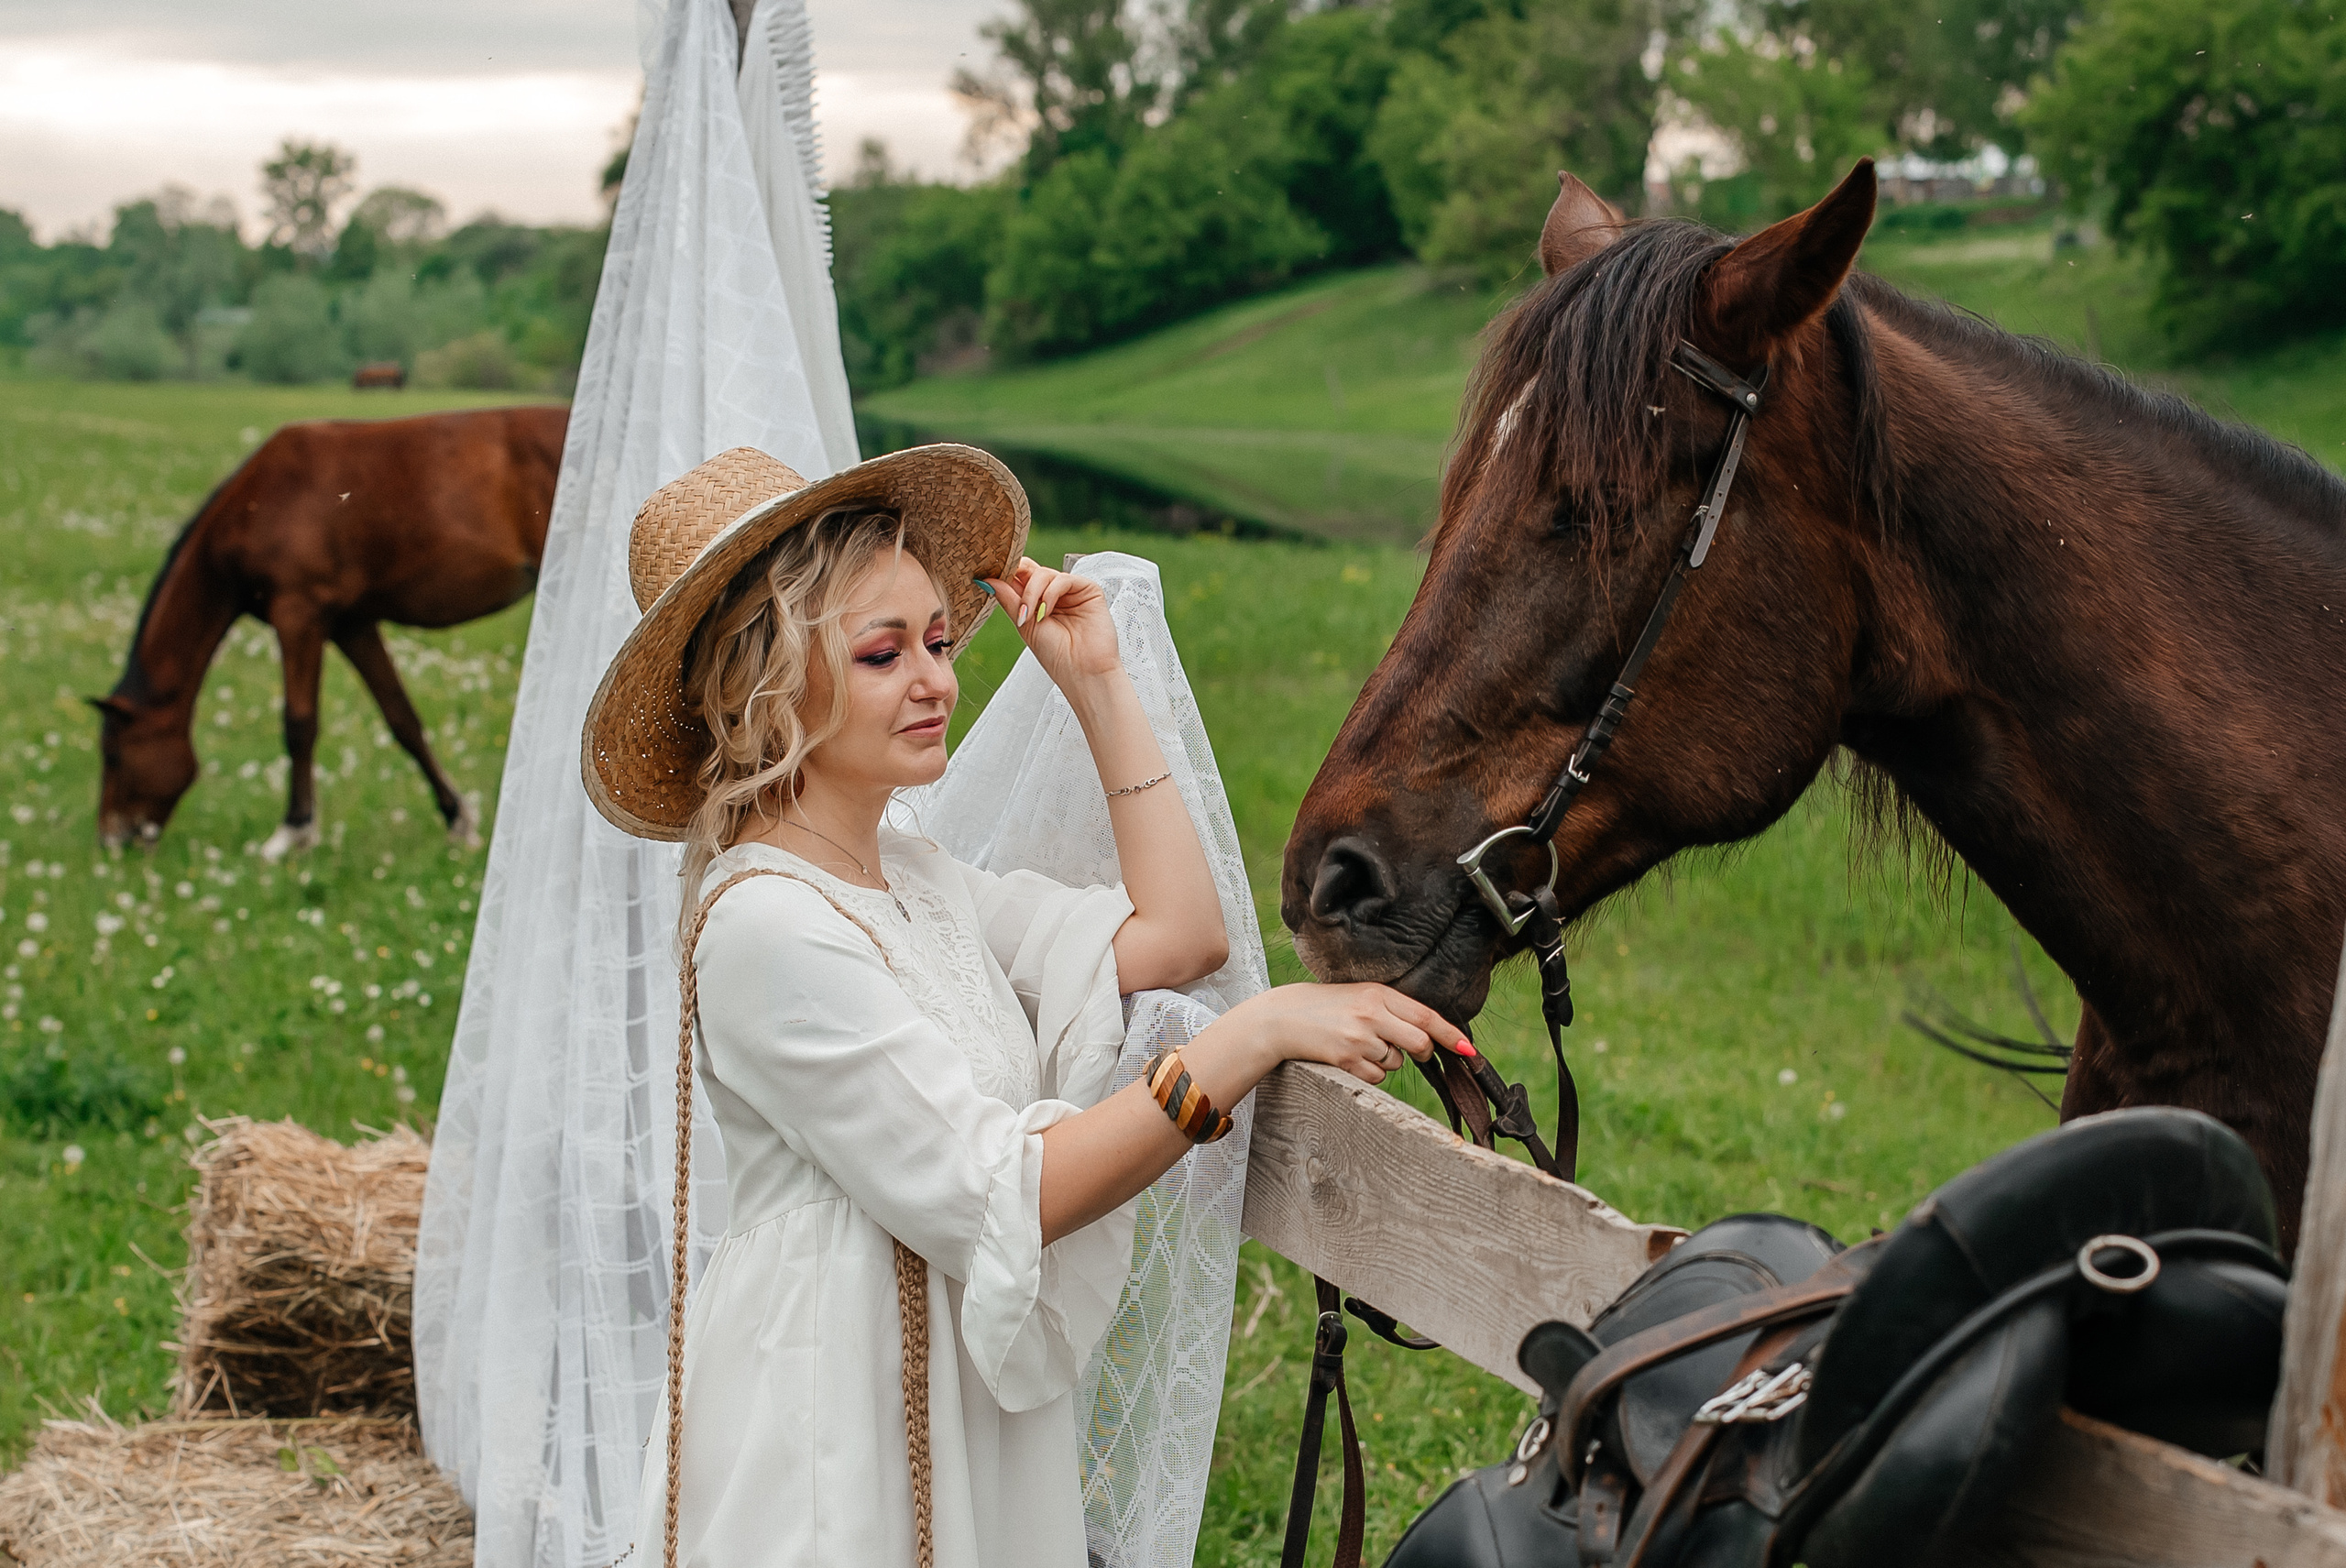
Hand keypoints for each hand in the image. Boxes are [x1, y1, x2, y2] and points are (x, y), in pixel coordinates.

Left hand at [977, 558, 1119, 686]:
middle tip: (1006, 588)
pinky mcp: (1088, 590)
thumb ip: (1009, 600)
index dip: (1005, 574)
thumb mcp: (1024, 626)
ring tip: (1029, 617)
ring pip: (1044, 573)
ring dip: (1031, 593)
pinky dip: (1050, 593)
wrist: (1082, 672)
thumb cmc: (1057, 656)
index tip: (987, 576)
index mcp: (1038, 602)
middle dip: (1016, 576)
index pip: (1019, 577)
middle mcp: (1054, 594)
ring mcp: (1071, 591)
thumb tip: (988, 580)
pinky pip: (1063, 579)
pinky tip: (1047, 613)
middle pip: (1030, 569)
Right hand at [1220, 982, 1467, 1086]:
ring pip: (1396, 1062)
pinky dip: (1368, 1073)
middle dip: (1420, 1053)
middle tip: (1405, 1050)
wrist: (1282, 1017)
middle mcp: (1372, 1013)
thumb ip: (1391, 1010)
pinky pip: (1376, 1076)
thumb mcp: (1359, 997)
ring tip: (1358, 1045)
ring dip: (1385, 1061)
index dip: (1450, 1033)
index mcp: (1378, 993)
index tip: (1469, 1049)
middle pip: (1419, 1043)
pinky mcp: (1346, 1058)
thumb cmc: (1326, 1007)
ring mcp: (1359, 1037)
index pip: (1425, 1015)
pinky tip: (1348, 1058)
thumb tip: (1427, 1036)